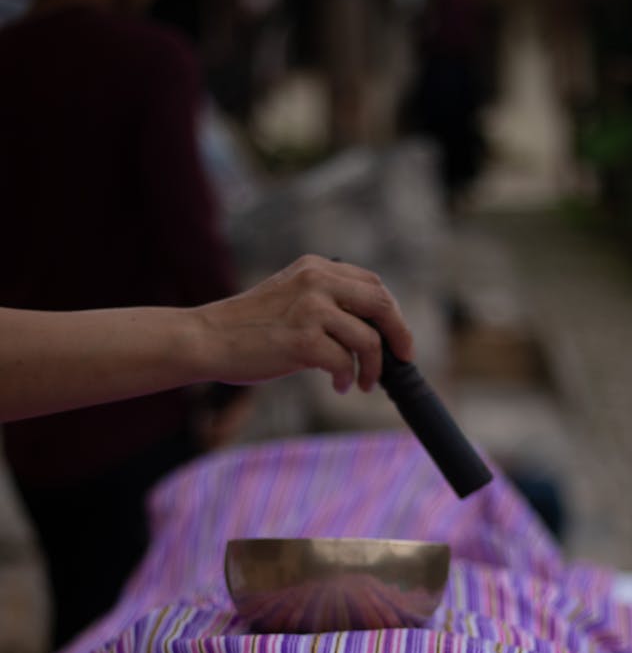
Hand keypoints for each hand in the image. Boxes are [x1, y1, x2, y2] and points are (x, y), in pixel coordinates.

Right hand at [195, 255, 414, 393]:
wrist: (208, 339)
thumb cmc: (248, 327)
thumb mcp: (290, 298)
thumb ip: (326, 303)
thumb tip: (371, 330)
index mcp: (316, 268)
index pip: (373, 284)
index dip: (393, 314)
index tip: (397, 339)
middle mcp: (317, 281)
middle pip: (382, 305)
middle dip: (399, 336)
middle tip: (402, 360)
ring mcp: (310, 310)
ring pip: (368, 339)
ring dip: (372, 367)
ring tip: (361, 382)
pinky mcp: (303, 340)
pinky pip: (345, 362)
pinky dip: (347, 378)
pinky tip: (338, 385)